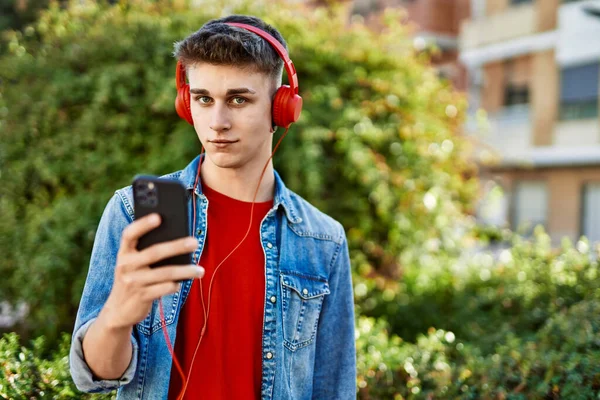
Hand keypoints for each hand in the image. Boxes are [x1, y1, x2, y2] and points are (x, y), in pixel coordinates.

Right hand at [100, 213, 202, 330]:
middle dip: (177, 246)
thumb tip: (179, 241)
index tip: (158, 216)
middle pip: (154, 252)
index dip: (142, 224)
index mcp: (124, 253)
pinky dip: (175, 285)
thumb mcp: (133, 265)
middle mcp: (126, 266)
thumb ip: (147, 253)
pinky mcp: (141, 297)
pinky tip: (182, 283)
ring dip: (185, 271)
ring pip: (165, 273)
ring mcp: (132, 282)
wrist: (118, 311)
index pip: (130, 234)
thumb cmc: (134, 280)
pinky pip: (164, 288)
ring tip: (200, 270)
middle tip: (195, 242)